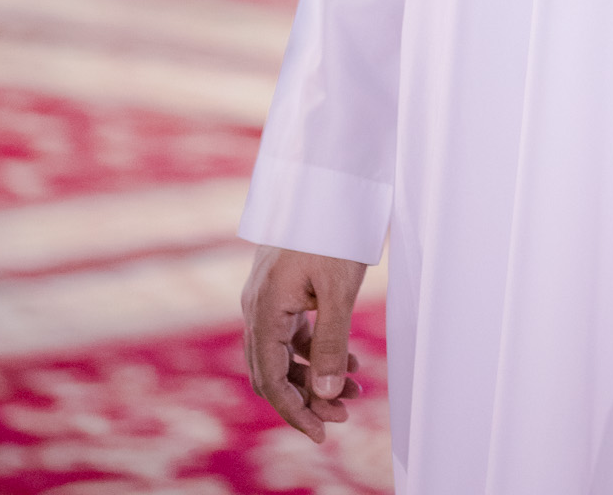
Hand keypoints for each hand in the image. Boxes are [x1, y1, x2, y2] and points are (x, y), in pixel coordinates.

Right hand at [241, 246, 368, 442]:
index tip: (321, 433)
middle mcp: (257, 306)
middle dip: (306, 398)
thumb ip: (330, 342)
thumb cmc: (332, 227)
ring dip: (314, 376)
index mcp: (263, 309)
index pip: (271, 378)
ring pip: (283, 354)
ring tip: (356, 388)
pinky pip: (292, 333)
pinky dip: (316, 351)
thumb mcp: (338, 288)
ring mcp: (267, 297)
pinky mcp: (281, 289)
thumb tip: (324, 395)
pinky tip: (348, 361)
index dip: (294, 411)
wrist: (326, 179)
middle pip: (272, 371)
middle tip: (342, 416)